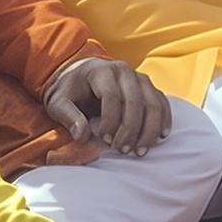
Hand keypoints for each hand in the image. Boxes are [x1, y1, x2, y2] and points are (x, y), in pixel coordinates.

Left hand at [42, 56, 171, 156]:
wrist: (79, 74)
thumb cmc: (69, 90)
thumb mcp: (58, 102)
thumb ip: (68, 117)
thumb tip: (82, 136)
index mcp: (101, 71)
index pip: (111, 95)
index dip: (111, 120)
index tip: (105, 139)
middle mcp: (124, 71)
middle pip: (136, 100)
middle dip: (131, 129)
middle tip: (122, 150)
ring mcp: (139, 77)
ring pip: (153, 102)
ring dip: (149, 129)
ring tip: (139, 151)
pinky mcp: (147, 87)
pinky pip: (161, 102)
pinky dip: (164, 119)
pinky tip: (160, 136)